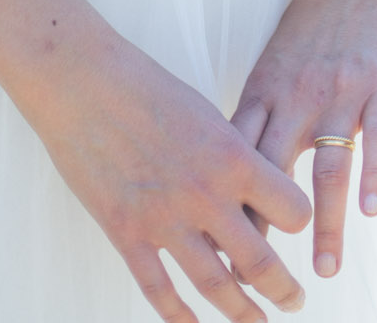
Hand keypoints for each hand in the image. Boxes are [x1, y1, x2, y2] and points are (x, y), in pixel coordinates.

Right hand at [27, 33, 312, 321]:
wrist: (79, 79)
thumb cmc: (143, 85)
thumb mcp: (203, 113)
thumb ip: (228, 157)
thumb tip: (247, 194)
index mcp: (232, 156)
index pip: (293, 211)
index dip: (297, 221)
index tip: (291, 226)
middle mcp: (206, 194)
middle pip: (262, 263)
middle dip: (285, 290)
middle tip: (295, 301)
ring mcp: (164, 218)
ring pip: (217, 286)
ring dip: (243, 313)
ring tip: (257, 321)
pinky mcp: (126, 232)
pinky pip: (159, 290)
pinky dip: (180, 317)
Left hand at [230, 0, 376, 280]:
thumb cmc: (312, 24)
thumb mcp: (273, 66)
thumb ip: (258, 118)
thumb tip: (229, 178)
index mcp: (264, 91)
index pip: (237, 161)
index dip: (227, 209)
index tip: (219, 256)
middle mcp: (296, 95)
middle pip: (273, 172)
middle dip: (267, 230)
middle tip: (264, 283)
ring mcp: (339, 91)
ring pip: (328, 167)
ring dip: (326, 222)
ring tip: (325, 270)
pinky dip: (375, 175)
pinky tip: (374, 212)